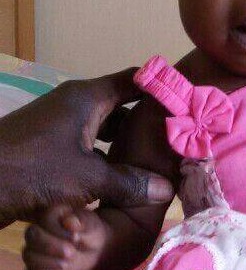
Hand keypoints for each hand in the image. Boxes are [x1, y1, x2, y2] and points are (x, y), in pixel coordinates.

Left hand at [0, 68, 172, 226]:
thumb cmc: (32, 170)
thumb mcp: (87, 179)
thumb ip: (128, 183)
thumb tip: (167, 189)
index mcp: (86, 98)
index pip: (134, 81)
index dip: (161, 89)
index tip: (189, 103)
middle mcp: (75, 106)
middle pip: (122, 107)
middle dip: (148, 125)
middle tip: (178, 142)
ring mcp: (60, 127)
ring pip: (105, 131)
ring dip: (126, 147)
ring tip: (157, 165)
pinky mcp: (49, 149)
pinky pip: (88, 149)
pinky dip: (106, 161)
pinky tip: (122, 182)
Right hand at [23, 205, 106, 269]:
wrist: (95, 249)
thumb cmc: (91, 232)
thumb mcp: (92, 225)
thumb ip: (82, 223)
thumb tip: (69, 222)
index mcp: (51, 215)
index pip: (44, 220)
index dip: (58, 231)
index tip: (76, 237)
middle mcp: (39, 231)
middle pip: (32, 237)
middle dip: (50, 246)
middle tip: (70, 253)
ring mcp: (36, 251)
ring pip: (29, 256)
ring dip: (47, 263)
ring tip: (66, 265)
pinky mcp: (39, 268)